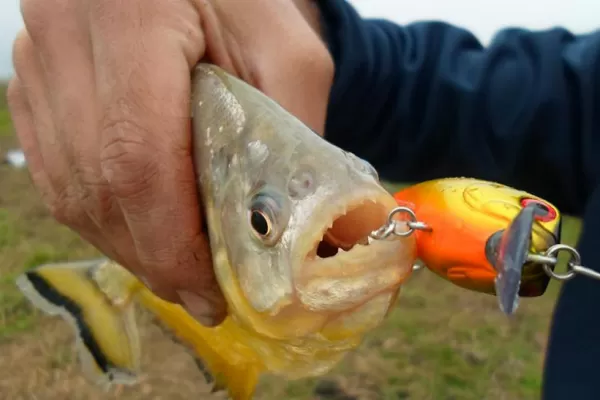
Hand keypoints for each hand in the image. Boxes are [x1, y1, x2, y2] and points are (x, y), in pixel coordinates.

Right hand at [7, 0, 332, 325]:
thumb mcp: (284, 48)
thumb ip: (291, 129)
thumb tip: (288, 225)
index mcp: (131, 15)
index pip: (136, 157)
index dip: (171, 241)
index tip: (208, 287)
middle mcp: (64, 35)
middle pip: (98, 185)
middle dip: (152, 255)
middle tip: (199, 292)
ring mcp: (36, 59)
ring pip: (68, 187)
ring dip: (126, 243)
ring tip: (175, 268)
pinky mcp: (32, 80)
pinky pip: (54, 170)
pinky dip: (100, 213)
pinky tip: (139, 228)